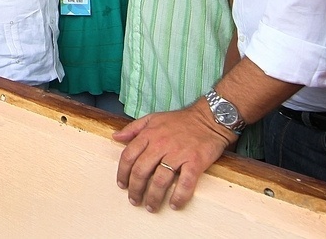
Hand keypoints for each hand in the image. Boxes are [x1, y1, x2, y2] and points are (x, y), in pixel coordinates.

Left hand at [113, 101, 236, 211]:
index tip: (122, 185)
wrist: (209, 118)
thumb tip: (115, 137)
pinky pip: (185, 184)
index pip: (129, 156)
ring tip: (151, 207)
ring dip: (153, 198)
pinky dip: (179, 197)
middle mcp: (161, 144)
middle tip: (134, 200)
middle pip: (141, 171)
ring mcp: (178, 154)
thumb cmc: (181, 120)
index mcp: (149, 134)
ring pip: (160, 181)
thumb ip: (133, 128)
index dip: (122, 173)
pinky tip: (174, 204)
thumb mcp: (153, 118)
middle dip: (135, 189)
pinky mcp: (195, 162)